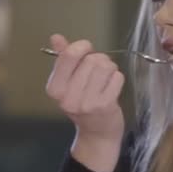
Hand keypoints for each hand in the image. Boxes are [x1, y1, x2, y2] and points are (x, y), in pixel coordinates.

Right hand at [45, 34, 124, 171]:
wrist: (96, 134)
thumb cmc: (83, 103)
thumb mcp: (68, 82)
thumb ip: (63, 58)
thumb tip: (56, 37)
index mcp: (55, 88)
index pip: (69, 55)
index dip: (82, 47)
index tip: (86, 50)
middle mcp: (68, 97)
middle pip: (91, 59)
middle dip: (99, 60)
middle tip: (98, 71)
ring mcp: (87, 103)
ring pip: (105, 66)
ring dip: (109, 68)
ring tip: (105, 79)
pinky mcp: (105, 105)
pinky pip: (117, 77)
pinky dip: (117, 79)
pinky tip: (111, 88)